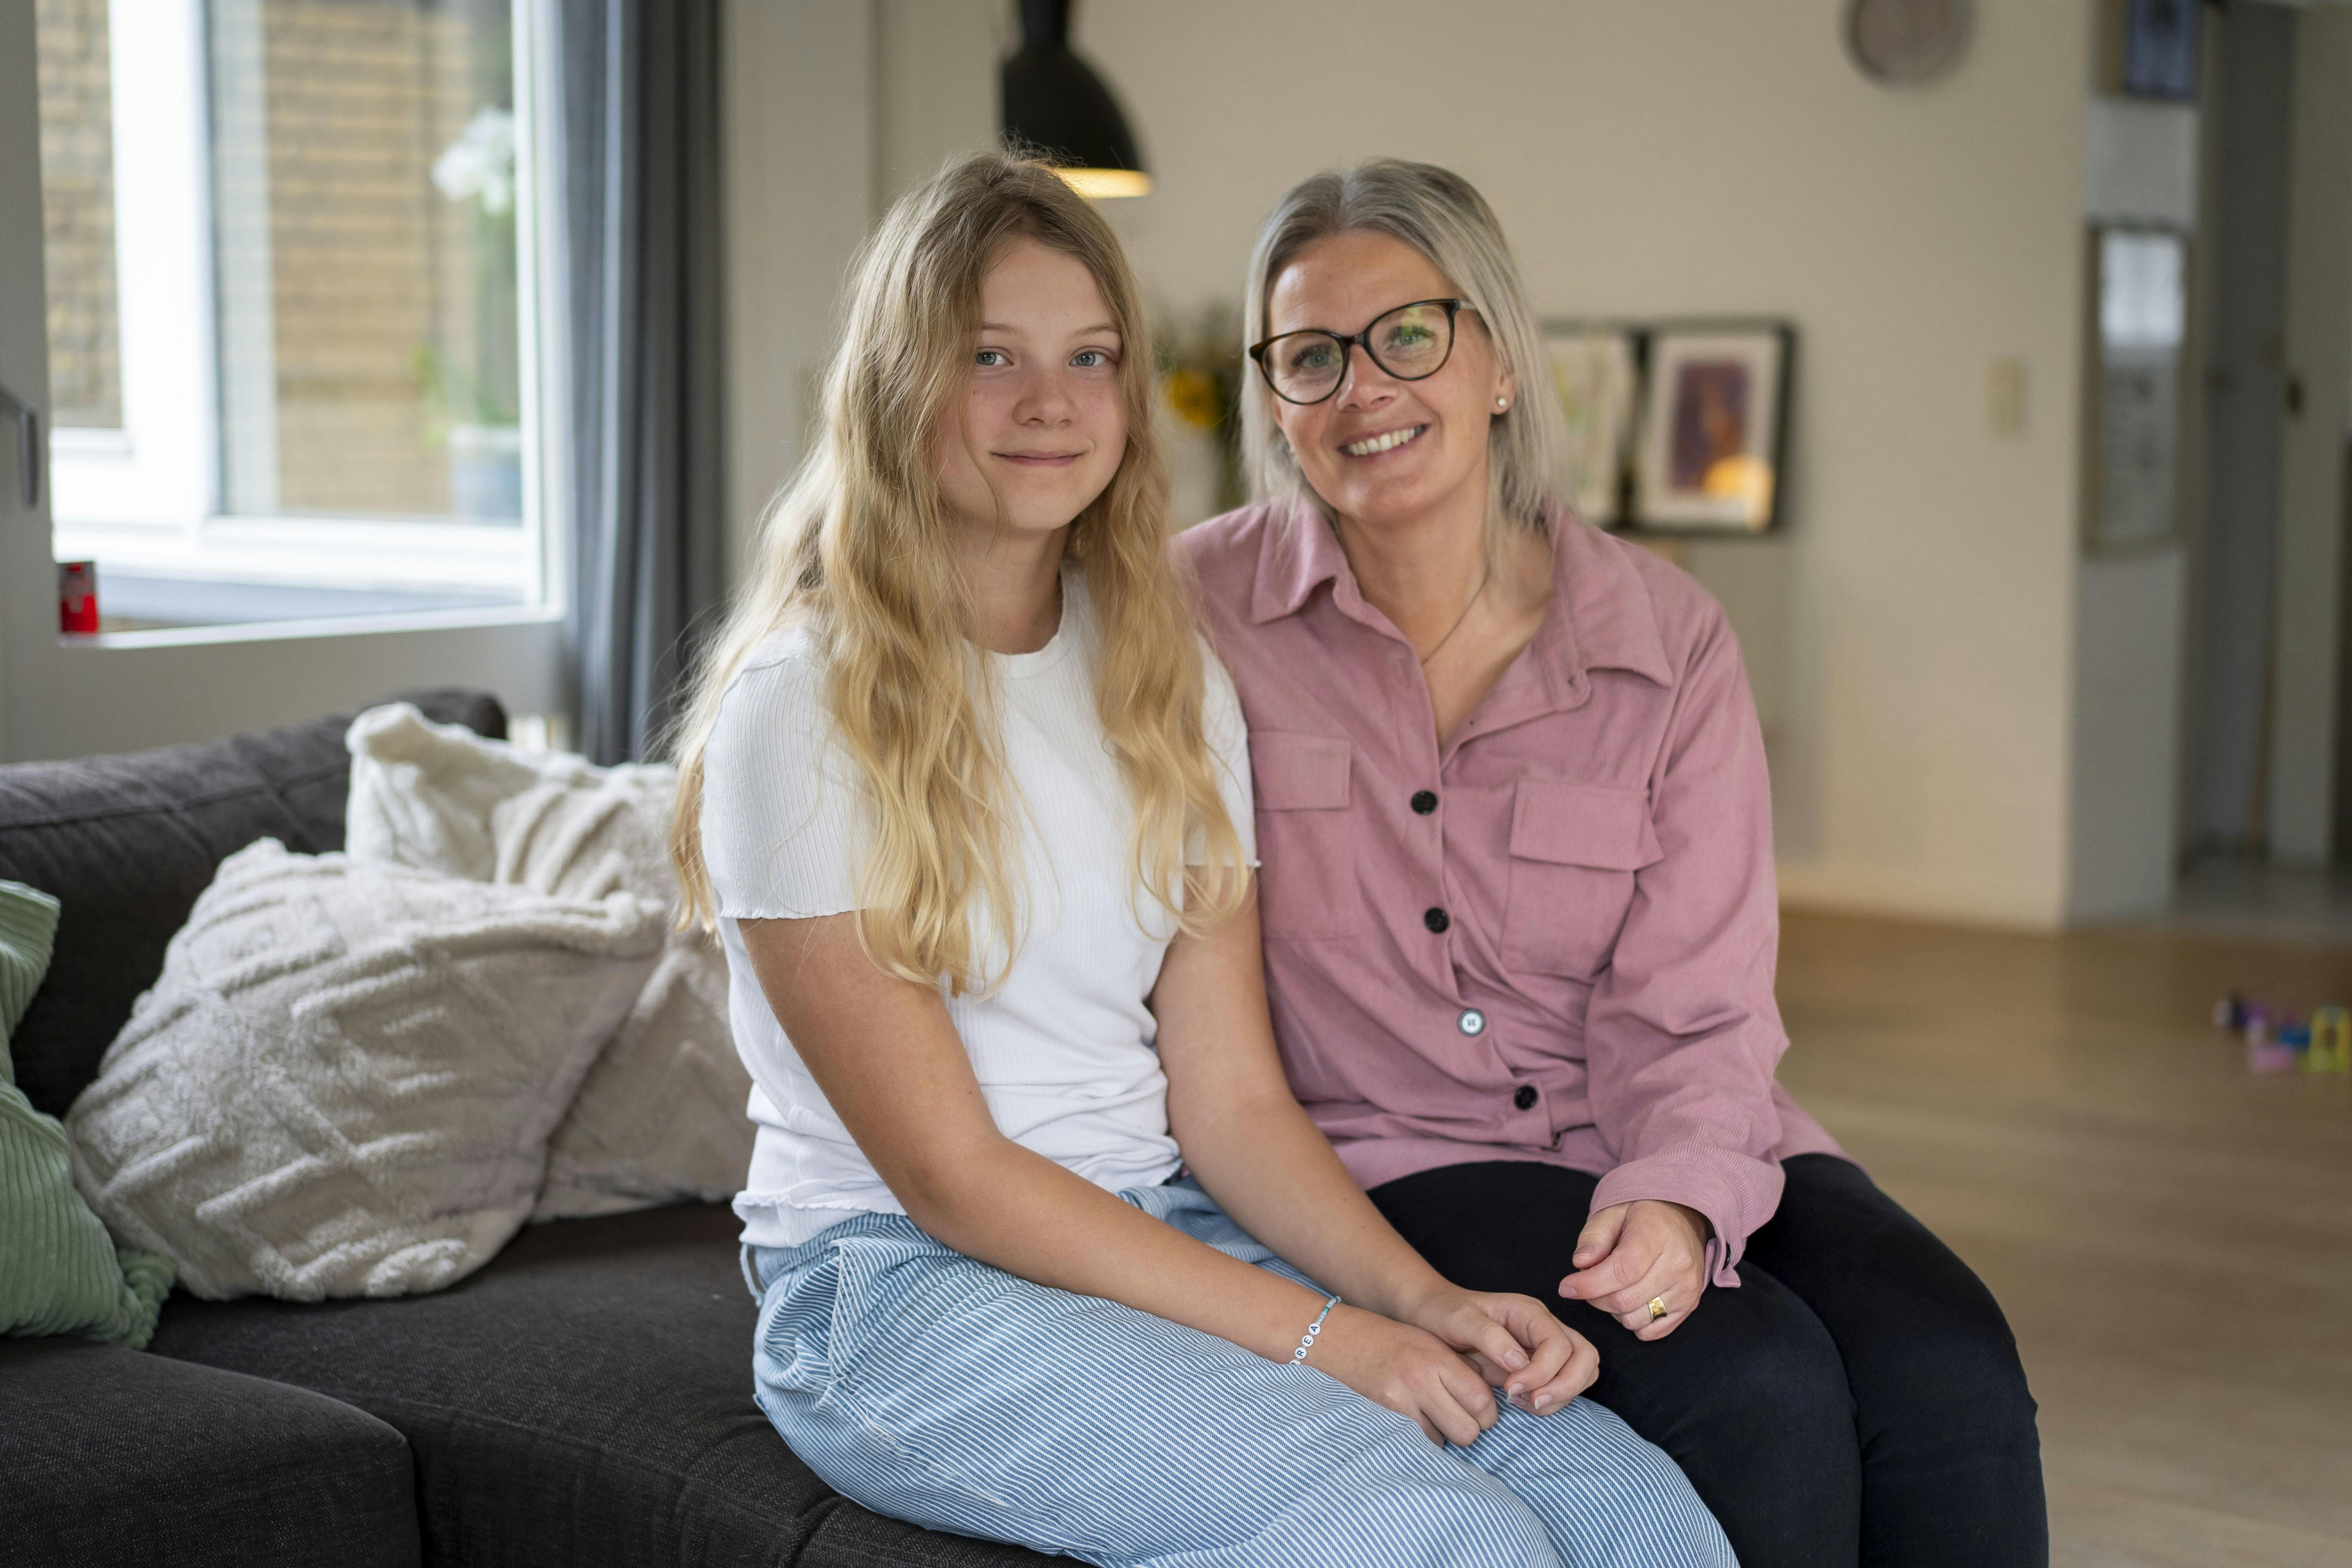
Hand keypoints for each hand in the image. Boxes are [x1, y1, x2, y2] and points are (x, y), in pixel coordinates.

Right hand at [1304, 1304, 1509, 1446]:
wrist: (1337, 1339)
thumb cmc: (1390, 1342)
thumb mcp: (1430, 1344)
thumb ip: (1460, 1370)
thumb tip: (1490, 1403)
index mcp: (1437, 1357)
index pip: (1482, 1400)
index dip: (1487, 1413)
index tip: (1479, 1411)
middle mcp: (1420, 1380)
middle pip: (1469, 1430)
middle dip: (1468, 1429)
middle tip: (1456, 1417)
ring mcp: (1399, 1402)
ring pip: (1445, 1442)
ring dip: (1443, 1435)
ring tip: (1429, 1415)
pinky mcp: (1382, 1417)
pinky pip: (1419, 1444)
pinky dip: (1421, 1438)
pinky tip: (1412, 1420)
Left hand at [1402, 1285, 1597, 1415]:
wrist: (1435, 1315)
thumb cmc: (1445, 1313)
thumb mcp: (1459, 1319)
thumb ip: (1489, 1337)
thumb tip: (1520, 1362)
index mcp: (1529, 1312)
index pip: (1559, 1344)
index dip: (1543, 1372)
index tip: (1510, 1388)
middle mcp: (1545, 1327)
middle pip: (1585, 1356)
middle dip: (1565, 1385)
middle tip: (1531, 1402)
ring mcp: (1546, 1346)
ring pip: (1583, 1371)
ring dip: (1562, 1394)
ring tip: (1524, 1403)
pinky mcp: (1542, 1364)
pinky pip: (1566, 1383)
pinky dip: (1554, 1398)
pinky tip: (1522, 1402)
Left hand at [1558, 1200, 1708, 1340]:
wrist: (1682, 1220)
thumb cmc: (1641, 1217)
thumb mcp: (1612, 1213)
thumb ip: (1593, 1236)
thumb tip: (1581, 1264)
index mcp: (1657, 1234)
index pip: (1621, 1271)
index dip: (1589, 1284)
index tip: (1567, 1287)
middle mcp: (1678, 1263)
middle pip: (1625, 1300)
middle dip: (1596, 1297)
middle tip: (1589, 1284)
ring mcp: (1688, 1287)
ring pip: (1636, 1319)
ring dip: (1614, 1311)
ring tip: (1614, 1288)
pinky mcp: (1690, 1305)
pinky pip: (1652, 1332)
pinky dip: (1634, 1322)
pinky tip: (1632, 1300)